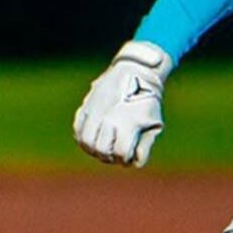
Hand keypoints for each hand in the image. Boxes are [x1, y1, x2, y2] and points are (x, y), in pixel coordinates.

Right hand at [73, 41, 172, 166]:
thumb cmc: (148, 100)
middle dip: (109, 157)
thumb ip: (146, 145)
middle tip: (115, 154)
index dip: (124, 159)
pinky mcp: (86, 106)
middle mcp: (109, 118)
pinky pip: (78, 129)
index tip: (128, 156)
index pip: (120, 152)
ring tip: (104, 149)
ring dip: (94, 150)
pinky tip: (93, 140)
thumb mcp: (154, 122)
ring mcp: (95, 112)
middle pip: (101, 150)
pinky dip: (82, 139)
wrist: (136, 70)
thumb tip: (135, 162)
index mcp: (128, 123)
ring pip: (86, 142)